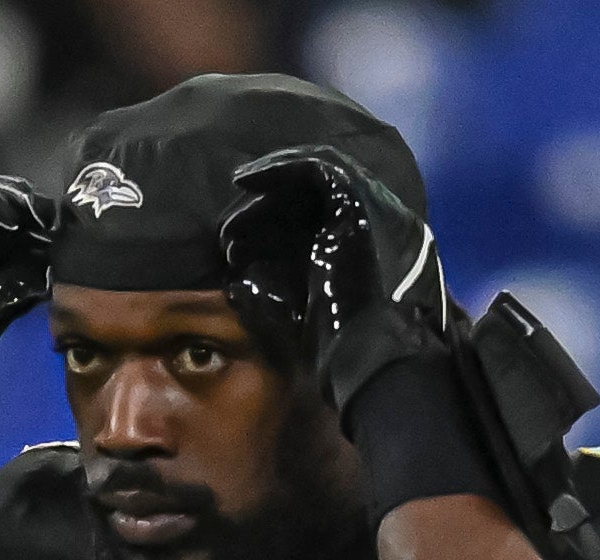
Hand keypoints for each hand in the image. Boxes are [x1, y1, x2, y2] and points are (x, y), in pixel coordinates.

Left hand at [220, 146, 448, 423]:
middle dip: (264, 212)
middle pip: (312, 201)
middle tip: (227, 234)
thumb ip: (271, 294)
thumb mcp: (293, 312)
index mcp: (363, 251)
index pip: (314, 225)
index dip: (270, 230)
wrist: (364, 351)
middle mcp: (372, 224)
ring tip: (236, 193)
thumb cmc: (331, 344)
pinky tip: (246, 181)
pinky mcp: (358, 203)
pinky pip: (317, 169)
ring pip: (315, 177)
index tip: (234, 249)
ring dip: (270, 184)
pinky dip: (280, 169)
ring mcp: (370, 210)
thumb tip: (236, 283)